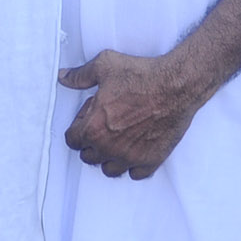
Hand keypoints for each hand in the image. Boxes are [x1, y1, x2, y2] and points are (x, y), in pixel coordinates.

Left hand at [60, 49, 204, 179]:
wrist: (177, 84)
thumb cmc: (142, 74)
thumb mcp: (105, 66)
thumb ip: (80, 75)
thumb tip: (63, 77)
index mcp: (93, 128)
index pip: (71, 140)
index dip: (80, 125)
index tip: (92, 115)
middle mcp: (109, 148)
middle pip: (88, 157)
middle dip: (93, 142)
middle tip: (106, 124)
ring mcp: (130, 157)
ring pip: (109, 169)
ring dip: (110, 157)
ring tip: (120, 139)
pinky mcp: (151, 160)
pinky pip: (135, 174)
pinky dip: (134, 165)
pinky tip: (138, 148)